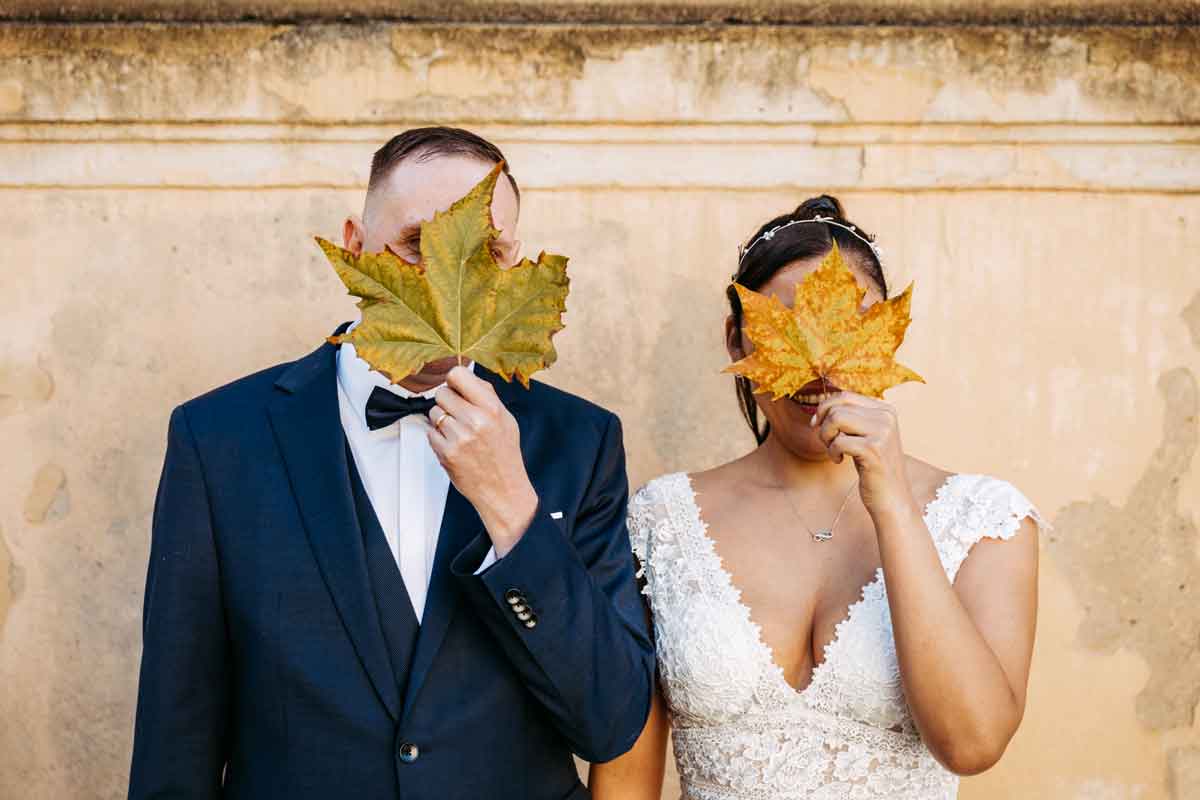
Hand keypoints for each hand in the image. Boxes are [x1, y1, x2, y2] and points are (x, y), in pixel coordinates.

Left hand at [428, 366, 537, 555]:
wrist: (502, 489)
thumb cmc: (504, 454)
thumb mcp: (506, 419)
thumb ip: (487, 396)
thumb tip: (465, 377)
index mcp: (492, 408)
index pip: (458, 375)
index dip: (454, 380)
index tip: (456, 387)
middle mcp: (475, 420)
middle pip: (442, 393)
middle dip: (447, 402)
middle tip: (458, 414)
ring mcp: (458, 437)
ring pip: (434, 413)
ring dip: (441, 420)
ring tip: (458, 432)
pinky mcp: (446, 453)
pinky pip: (430, 433)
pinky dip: (438, 437)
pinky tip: (454, 445)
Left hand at [811, 392, 916, 520]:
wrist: (892, 498)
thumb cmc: (874, 467)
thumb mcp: (866, 436)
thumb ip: (852, 418)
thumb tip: (822, 404)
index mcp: (886, 410)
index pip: (845, 396)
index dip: (824, 408)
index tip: (817, 424)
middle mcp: (886, 417)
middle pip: (838, 406)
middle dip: (824, 424)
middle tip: (827, 442)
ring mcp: (882, 432)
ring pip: (836, 418)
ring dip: (827, 436)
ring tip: (834, 450)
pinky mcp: (874, 450)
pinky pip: (838, 441)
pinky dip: (832, 452)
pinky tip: (839, 461)